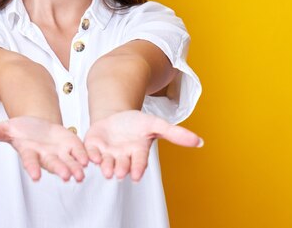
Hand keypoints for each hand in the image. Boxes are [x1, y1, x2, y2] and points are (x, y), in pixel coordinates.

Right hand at [0, 116, 88, 181]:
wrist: (37, 124)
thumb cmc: (20, 130)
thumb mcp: (4, 128)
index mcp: (30, 152)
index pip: (30, 162)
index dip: (33, 168)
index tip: (35, 177)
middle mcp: (45, 156)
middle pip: (53, 164)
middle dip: (60, 170)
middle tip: (68, 177)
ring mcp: (59, 152)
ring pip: (68, 162)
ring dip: (75, 168)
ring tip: (81, 175)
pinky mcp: (71, 146)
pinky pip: (79, 152)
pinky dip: (84, 156)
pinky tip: (89, 160)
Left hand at [84, 110, 202, 181]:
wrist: (114, 117)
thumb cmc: (136, 123)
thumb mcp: (155, 124)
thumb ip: (175, 133)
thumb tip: (200, 142)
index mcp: (137, 153)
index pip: (139, 163)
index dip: (138, 168)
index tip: (137, 175)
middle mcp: (122, 157)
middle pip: (122, 166)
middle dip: (120, 169)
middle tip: (119, 172)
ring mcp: (107, 154)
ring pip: (106, 164)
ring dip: (105, 166)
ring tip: (106, 169)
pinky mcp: (93, 148)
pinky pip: (91, 154)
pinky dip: (91, 156)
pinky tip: (92, 156)